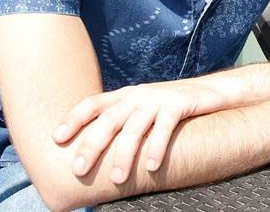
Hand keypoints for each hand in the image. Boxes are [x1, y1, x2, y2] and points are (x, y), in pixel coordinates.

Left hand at [53, 76, 241, 183]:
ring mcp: (159, 98)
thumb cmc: (172, 108)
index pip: (93, 103)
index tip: (57, 139)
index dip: (73, 118)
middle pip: (110, 118)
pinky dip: (156, 147)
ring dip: (124, 153)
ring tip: (116, 178)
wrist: (213, 91)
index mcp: (126, 95)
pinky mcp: (180, 103)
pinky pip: (165, 127)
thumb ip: (123, 123)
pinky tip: (151, 167)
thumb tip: (94, 153)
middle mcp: (139, 95)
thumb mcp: (144, 110)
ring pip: (135, 126)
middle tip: (79, 169)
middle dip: (92, 144)